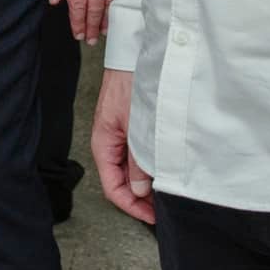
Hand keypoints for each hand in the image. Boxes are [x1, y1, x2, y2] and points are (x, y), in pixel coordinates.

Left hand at [46, 0, 122, 43]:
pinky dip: (119, 0)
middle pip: (95, 8)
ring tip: (105, 30)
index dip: (78, 23)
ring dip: (107, 18)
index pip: (78, 6)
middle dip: (93, 26)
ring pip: (111, 0)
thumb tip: (55, 0)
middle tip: (91, 40)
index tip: (78, 34)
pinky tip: (118, 7)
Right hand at [91, 67, 154, 223]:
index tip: (151, 215)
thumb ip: (139, 160)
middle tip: (162, 208)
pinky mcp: (132, 126)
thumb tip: (141, 189)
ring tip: (166, 191)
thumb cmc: (132, 82)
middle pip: (122, 181)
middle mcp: (110, 142)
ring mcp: (121, 134)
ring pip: (131, 169)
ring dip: (146, 182)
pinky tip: (163, 169)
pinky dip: (149, 165)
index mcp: (104, 143)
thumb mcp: (138, 125)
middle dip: (141, 198)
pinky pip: (137, 154)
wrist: (136, 53)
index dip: (132, 205)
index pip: (113, 186)